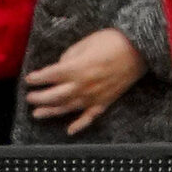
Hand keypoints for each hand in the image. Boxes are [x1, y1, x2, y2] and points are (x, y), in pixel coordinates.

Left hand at [21, 28, 143, 135]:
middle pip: (54, 96)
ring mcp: (94, 95)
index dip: (37, 78)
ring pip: (67, 108)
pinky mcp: (106, 101)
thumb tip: (60, 67)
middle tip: (30, 98)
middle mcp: (82, 85)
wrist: (141, 49)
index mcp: (76, 68)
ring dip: (51, 112)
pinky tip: (69, 130)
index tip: (30, 79)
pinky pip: (90, 116)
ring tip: (37, 114)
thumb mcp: (86, 42)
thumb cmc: (113, 41)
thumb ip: (69, 56)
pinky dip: (80, 125)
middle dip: (38, 98)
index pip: (49, 76)